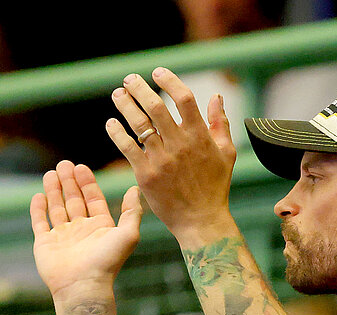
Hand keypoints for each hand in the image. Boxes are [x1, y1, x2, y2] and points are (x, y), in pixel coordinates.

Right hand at [30, 161, 142, 300]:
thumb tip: (134, 189)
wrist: (83, 286)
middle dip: (69, 182)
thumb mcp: (128, 234)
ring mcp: (62, 237)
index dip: (87, 183)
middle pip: (74, 200)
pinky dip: (39, 209)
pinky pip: (40, 222)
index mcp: (100, 227)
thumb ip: (132, 211)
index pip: (93, 199)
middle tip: (64, 164)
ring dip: (54, 190)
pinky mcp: (45, 244)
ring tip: (51, 173)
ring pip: (57, 208)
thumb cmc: (107, 262)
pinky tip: (39, 195)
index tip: (81, 166)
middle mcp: (81, 231)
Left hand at [107, 68, 236, 243]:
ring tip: (118, 95)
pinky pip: (128, 148)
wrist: (200, 220)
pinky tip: (111, 123)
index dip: (169, 81)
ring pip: (139, 125)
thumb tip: (216, 96)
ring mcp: (162, 160)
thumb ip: (220, 123)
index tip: (157, 72)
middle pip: (156, 107)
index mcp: (199, 136)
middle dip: (140, 89)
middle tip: (130, 79)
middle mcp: (179, 145)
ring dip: (125, 106)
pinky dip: (117, 133)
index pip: (184, 98)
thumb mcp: (226, 153)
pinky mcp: (146, 175)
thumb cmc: (214, 187)